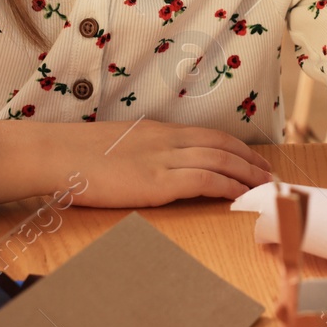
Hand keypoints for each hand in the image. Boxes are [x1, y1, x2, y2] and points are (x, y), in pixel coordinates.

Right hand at [0, 118, 272, 208]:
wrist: (56, 155)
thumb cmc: (77, 156)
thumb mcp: (118, 146)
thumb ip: (142, 153)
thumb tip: (153, 166)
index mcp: (159, 130)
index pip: (210, 135)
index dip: (238, 147)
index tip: (254, 159)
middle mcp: (168, 140)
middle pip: (223, 146)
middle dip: (251, 161)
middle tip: (270, 175)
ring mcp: (164, 159)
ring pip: (221, 161)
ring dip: (248, 174)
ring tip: (265, 187)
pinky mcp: (158, 181)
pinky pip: (206, 180)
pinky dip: (229, 186)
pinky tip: (242, 195)